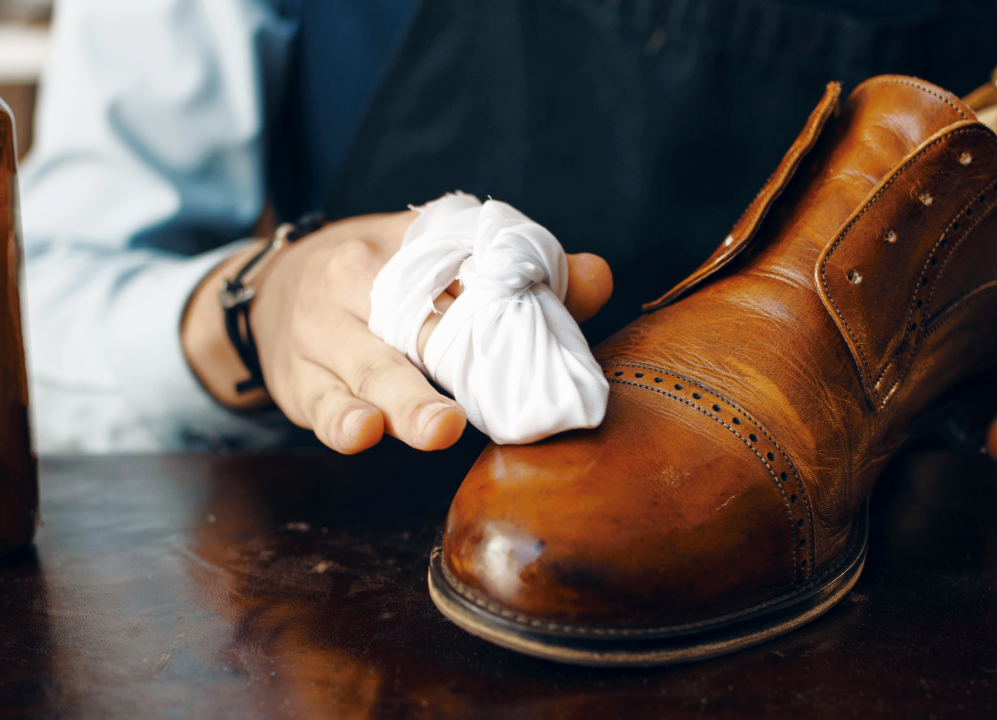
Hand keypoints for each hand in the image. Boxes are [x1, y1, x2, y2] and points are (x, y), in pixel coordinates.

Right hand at [182, 211, 612, 453]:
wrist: (274, 289)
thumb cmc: (381, 278)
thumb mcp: (437, 258)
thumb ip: (521, 272)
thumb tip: (599, 275)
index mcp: (403, 247)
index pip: (457, 266)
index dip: (494, 291)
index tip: (534, 307)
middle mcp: (355, 282)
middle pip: (412, 320)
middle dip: (450, 356)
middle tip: (491, 384)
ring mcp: (323, 334)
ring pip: (367, 368)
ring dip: (404, 400)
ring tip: (440, 427)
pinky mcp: (301, 383)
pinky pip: (321, 403)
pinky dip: (341, 418)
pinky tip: (363, 431)